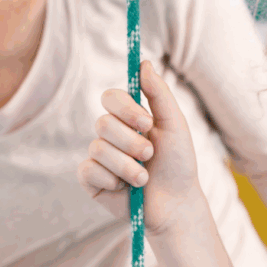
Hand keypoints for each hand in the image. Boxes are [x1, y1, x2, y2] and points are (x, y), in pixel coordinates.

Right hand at [77, 60, 200, 230]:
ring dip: (128, 166)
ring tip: (144, 178)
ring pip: (98, 149)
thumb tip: (144, 62)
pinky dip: (111, 179)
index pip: (110, 97)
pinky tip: (124, 188)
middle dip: (131, 143)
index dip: (125, 108)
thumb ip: (159, 93)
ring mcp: (99, 157)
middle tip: (150, 155)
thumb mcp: (174, 125)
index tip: (146, 122)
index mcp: (129, 118)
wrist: (176, 204)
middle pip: (102, 123)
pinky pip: (88, 170)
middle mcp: (111, 134)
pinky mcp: (91, 180)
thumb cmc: (178, 164)